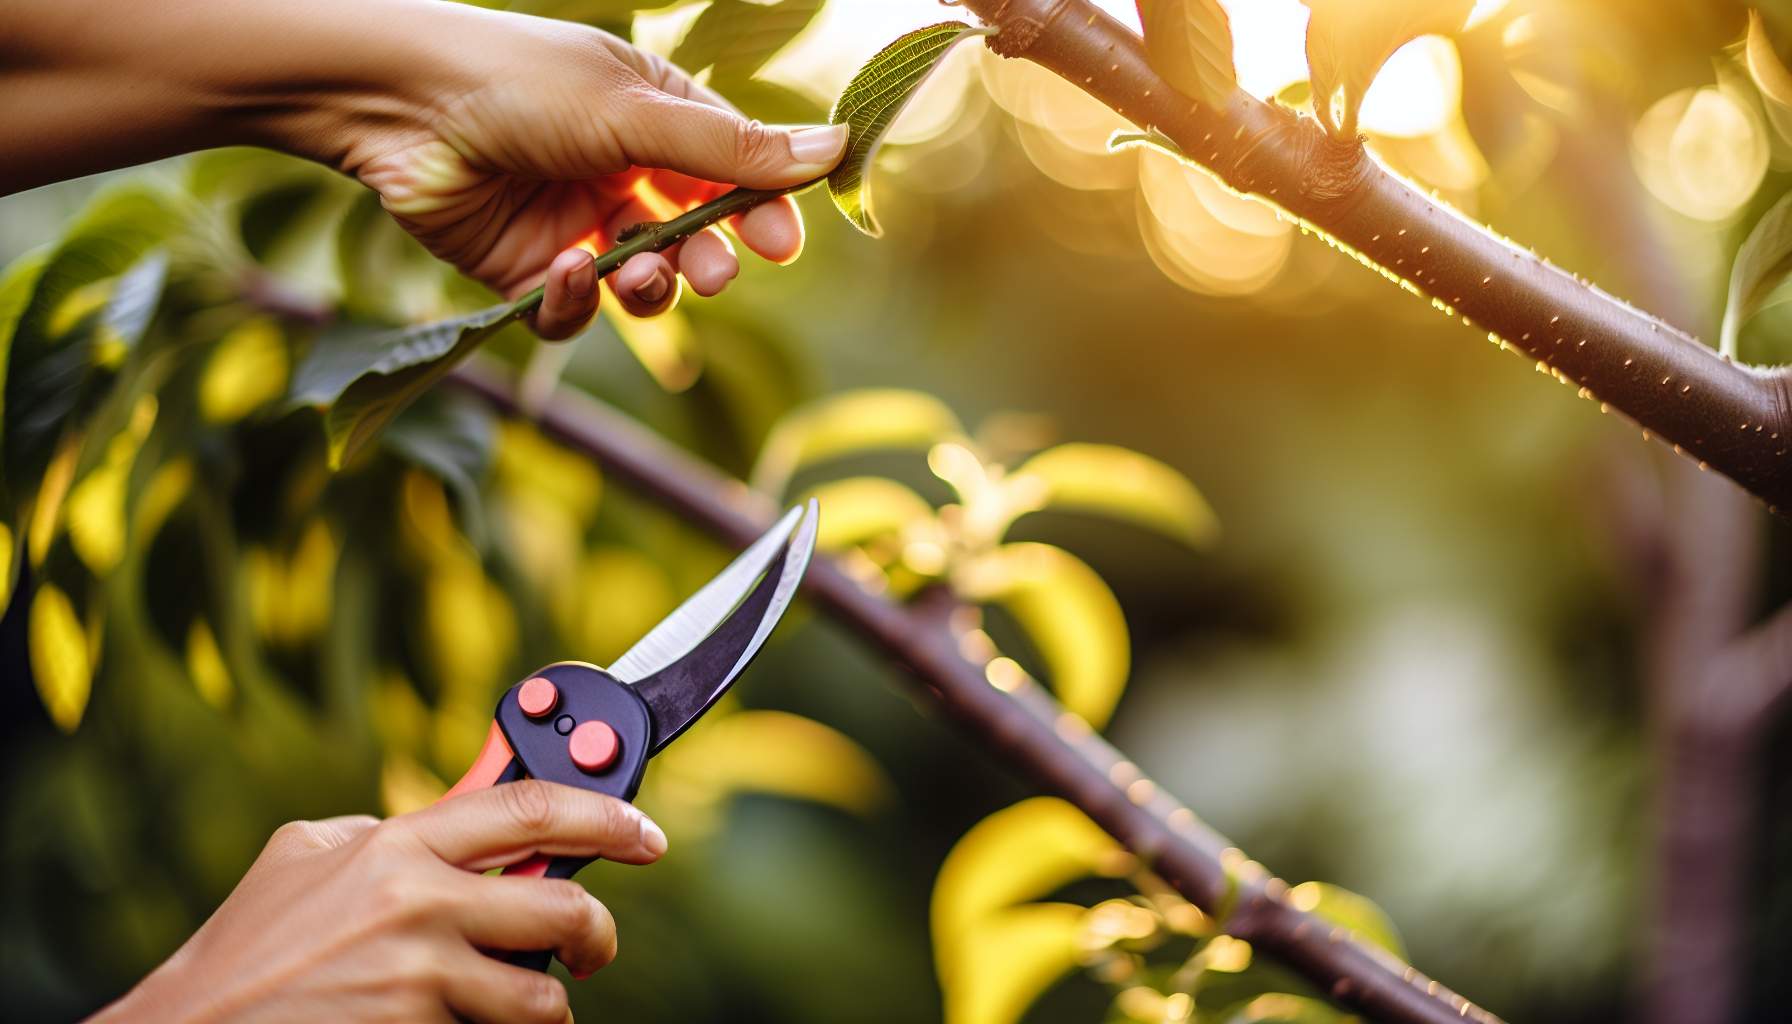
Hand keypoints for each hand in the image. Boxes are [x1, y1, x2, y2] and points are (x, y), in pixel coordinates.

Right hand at [93, 781, 667, 1023]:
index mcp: (398, 843)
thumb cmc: (249, 946)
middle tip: (592, 945)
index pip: (532, 808)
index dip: (606, 813)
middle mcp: (418, 903)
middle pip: (562, 909)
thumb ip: (391, 828)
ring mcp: (418, 978)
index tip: (645, 833)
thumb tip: (465, 810)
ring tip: (505, 1004)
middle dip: (596, 933)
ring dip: (538, 1005)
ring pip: (540, 997)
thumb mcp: (310, 854)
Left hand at [348, 10, 847, 337]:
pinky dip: (574, 301)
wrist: (398, 107)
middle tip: (712, 274)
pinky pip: (573, 309)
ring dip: (648, 287)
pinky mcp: (525, 269)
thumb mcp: (635, 112)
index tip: (780, 245)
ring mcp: (575, 222)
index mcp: (653, 116)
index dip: (760, 211)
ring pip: (642, 282)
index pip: (733, 171)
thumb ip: (732, 146)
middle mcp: (620, 170)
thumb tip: (835, 149)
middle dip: (708, 260)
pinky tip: (563, 272)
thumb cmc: (518, 83)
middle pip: (695, 236)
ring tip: (631, 275)